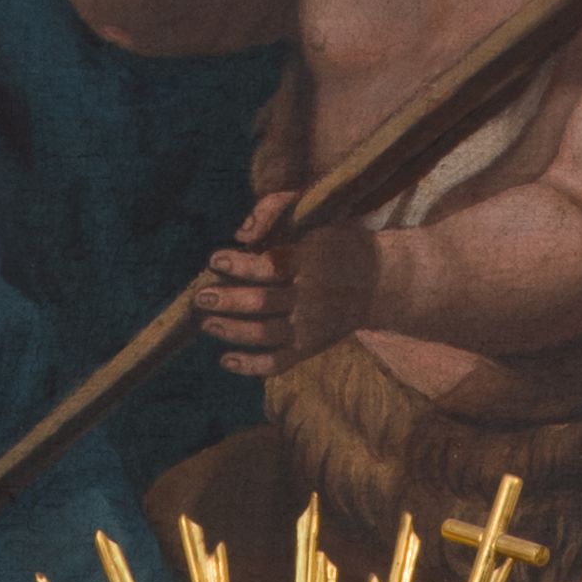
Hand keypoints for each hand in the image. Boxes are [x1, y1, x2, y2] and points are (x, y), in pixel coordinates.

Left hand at [194, 187, 380, 379]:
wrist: (381, 282)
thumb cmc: (340, 243)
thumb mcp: (319, 220)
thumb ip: (279, 216)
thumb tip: (240, 235)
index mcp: (312, 260)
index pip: (271, 266)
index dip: (240, 265)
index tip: (214, 258)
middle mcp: (312, 295)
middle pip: (263, 303)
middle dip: (227, 301)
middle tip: (200, 297)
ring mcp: (312, 325)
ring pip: (266, 334)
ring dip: (232, 330)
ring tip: (207, 323)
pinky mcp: (311, 346)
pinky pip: (278, 362)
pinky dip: (251, 365)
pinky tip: (225, 360)